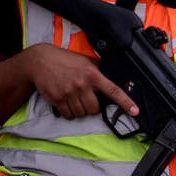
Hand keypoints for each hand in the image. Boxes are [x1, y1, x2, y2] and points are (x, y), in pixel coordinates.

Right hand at [22, 44, 137, 119]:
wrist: (39, 61)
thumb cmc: (64, 60)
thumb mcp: (85, 61)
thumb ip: (98, 70)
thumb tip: (112, 79)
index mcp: (93, 74)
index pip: (113, 91)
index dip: (126, 103)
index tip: (135, 111)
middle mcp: (82, 84)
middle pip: (95, 109)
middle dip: (92, 107)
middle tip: (86, 99)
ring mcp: (69, 92)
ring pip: (82, 113)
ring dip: (80, 110)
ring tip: (74, 99)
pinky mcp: (58, 99)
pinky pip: (69, 115)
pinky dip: (69, 113)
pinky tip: (66, 103)